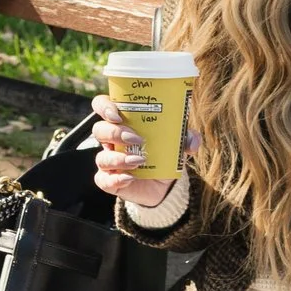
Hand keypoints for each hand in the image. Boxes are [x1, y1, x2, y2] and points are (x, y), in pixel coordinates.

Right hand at [89, 96, 189, 211]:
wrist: (164, 184)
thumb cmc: (165, 153)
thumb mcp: (177, 142)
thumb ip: (187, 137)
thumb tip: (192, 140)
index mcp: (122, 121)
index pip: (102, 105)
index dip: (105, 107)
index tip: (118, 115)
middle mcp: (111, 139)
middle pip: (99, 129)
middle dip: (115, 133)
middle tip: (136, 139)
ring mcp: (108, 160)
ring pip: (101, 157)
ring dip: (118, 158)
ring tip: (139, 160)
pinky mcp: (109, 180)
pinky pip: (102, 180)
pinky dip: (115, 179)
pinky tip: (130, 178)